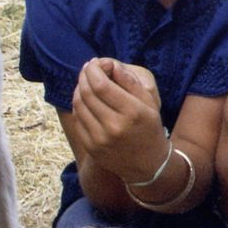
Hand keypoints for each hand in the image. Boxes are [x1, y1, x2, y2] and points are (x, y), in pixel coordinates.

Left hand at [71, 58, 167, 182]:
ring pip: (78, 105)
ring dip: (79, 89)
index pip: (101, 85)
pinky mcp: (91, 148)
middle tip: (87, 69)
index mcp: (131, 112)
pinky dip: (78, 105)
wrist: (148, 165)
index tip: (94, 62)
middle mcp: (113, 126)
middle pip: (87, 93)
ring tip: (85, 82)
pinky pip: (77, 120)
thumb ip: (130, 82)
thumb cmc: (150, 129)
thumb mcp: (149, 102)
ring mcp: (100, 139)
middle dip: (84, 76)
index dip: (93, 70)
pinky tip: (85, 99)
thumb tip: (111, 65)